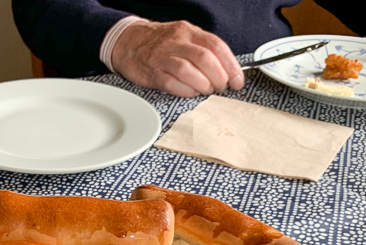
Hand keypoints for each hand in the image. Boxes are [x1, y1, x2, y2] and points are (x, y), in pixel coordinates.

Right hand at [110, 20, 243, 96]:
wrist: (128, 42)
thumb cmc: (160, 43)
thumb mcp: (184, 37)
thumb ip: (204, 51)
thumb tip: (227, 70)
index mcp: (189, 32)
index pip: (216, 46)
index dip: (231, 66)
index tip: (237, 80)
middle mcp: (176, 43)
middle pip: (204, 59)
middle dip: (218, 77)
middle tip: (220, 87)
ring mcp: (162, 58)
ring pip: (188, 71)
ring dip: (202, 85)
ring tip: (206, 90)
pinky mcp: (151, 73)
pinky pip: (171, 84)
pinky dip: (185, 91)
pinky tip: (190, 92)